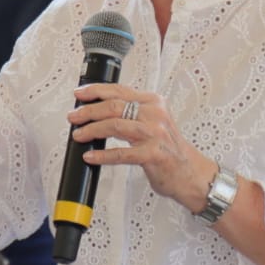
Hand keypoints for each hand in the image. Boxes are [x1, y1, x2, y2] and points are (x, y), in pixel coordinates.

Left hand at [69, 83, 216, 210]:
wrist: (192, 174)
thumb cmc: (169, 149)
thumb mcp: (154, 122)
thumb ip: (132, 113)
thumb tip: (99, 109)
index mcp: (153, 102)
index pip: (119, 90)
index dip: (95, 90)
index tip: (79, 93)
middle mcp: (154, 114)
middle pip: (113, 106)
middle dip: (88, 110)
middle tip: (73, 116)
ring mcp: (155, 134)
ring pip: (114, 125)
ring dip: (91, 130)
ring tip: (78, 135)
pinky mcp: (153, 155)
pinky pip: (121, 153)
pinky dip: (102, 155)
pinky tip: (91, 156)